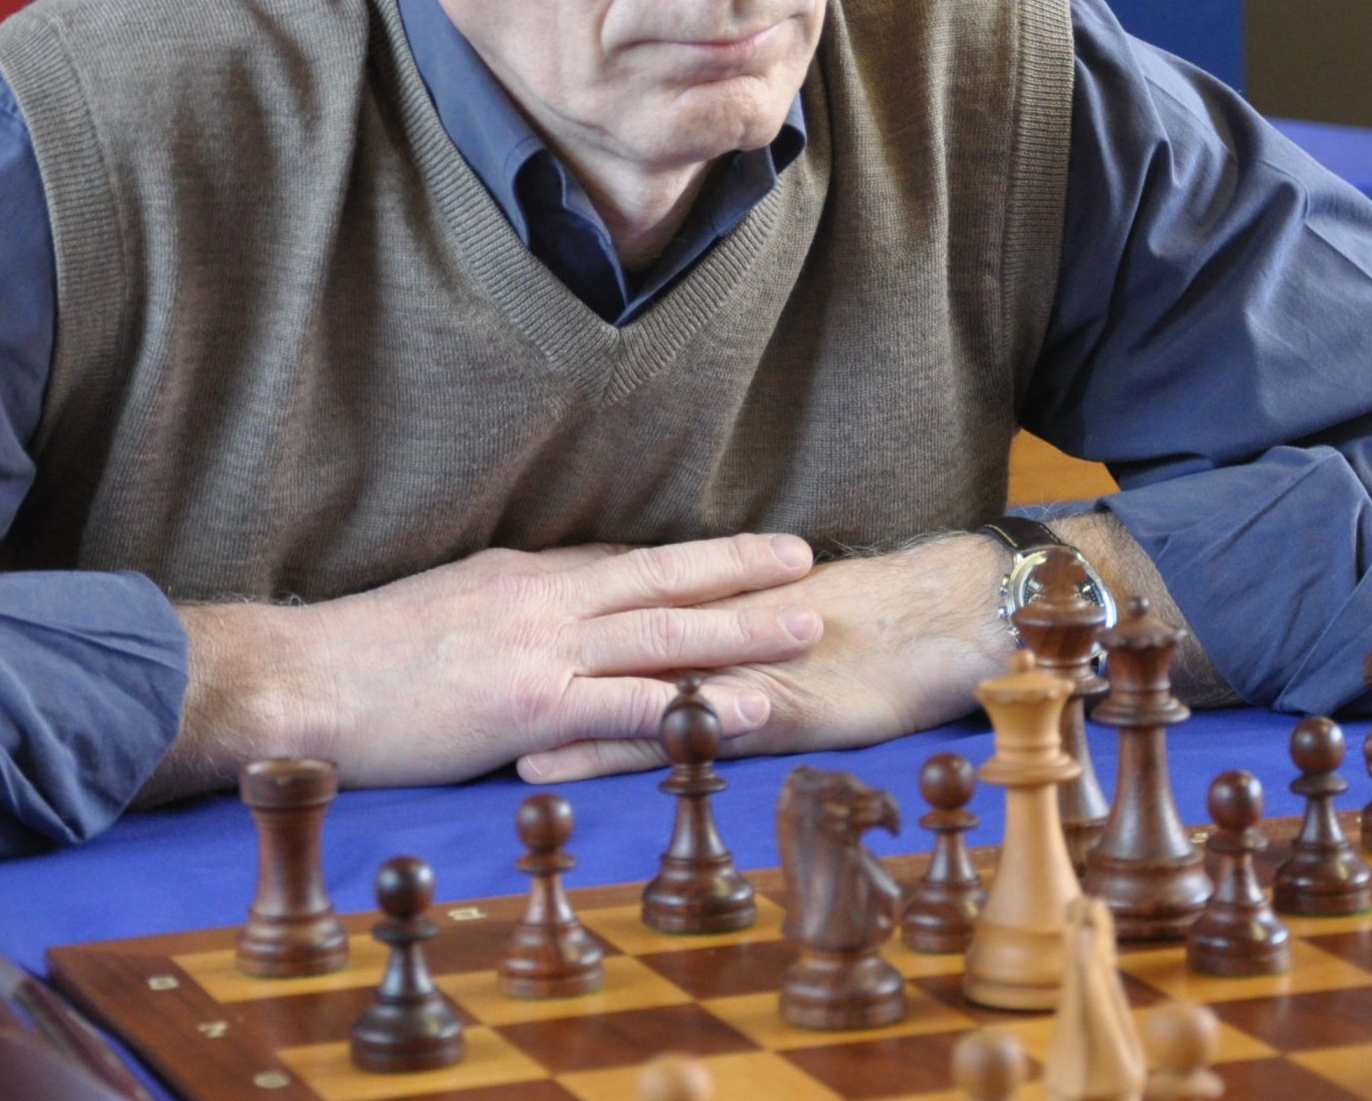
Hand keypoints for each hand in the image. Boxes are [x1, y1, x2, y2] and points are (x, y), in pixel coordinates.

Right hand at [145, 534, 823, 797]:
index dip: (685, 559)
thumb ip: (494, 605)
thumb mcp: (437, 606)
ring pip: (666, 633)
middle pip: (661, 577)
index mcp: (517, 576)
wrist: (300, 680)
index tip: (737, 550)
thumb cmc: (353, 657)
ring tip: (808, 623)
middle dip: (737, 569)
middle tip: (805, 560)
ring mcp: (544, 651)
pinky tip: (753, 709)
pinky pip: (637, 706)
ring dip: (743, 628)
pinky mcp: (535, 707)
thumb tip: (531, 606)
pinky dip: (702, 705)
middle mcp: (543, 600)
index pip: (619, 561)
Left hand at [507, 509, 1187, 781]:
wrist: (943, 616)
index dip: (523, 626)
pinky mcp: (756, 711)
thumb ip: (712, 630)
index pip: (595, 609)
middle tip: (428, 688)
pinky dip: (610, 748)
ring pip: (612, 688)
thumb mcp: (771, 623)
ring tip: (472, 736)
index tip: (451, 639)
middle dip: (508, 664)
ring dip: (541, 710)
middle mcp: (698, 631)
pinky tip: (556, 766)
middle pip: (586, 642)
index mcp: (696, 606)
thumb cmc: (864, 626)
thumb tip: (661, 637)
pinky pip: (672, 732)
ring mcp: (724, 670)